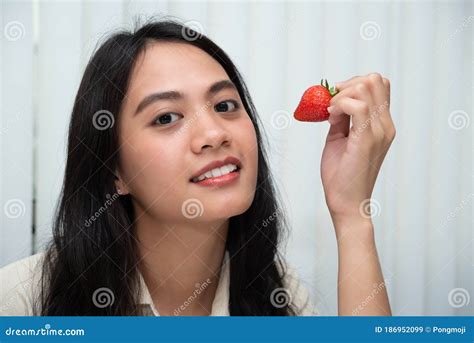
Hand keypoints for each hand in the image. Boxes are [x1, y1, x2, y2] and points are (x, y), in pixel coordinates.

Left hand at [320, 73, 394, 225]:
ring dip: (342, 95)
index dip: (354, 85)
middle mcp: (385, 125)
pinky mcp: (367, 139)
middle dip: (347, 85)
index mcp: (382, 125)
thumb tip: (333, 102)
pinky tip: (330, 119)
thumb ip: (341, 119)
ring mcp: (379, 131)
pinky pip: (357, 106)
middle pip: (375, 80)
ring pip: (366, 87)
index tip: (335, 100)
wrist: (346, 202)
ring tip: (331, 114)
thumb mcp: (340, 139)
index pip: (379, 85)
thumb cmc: (341, 175)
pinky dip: (339, 105)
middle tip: (332, 105)